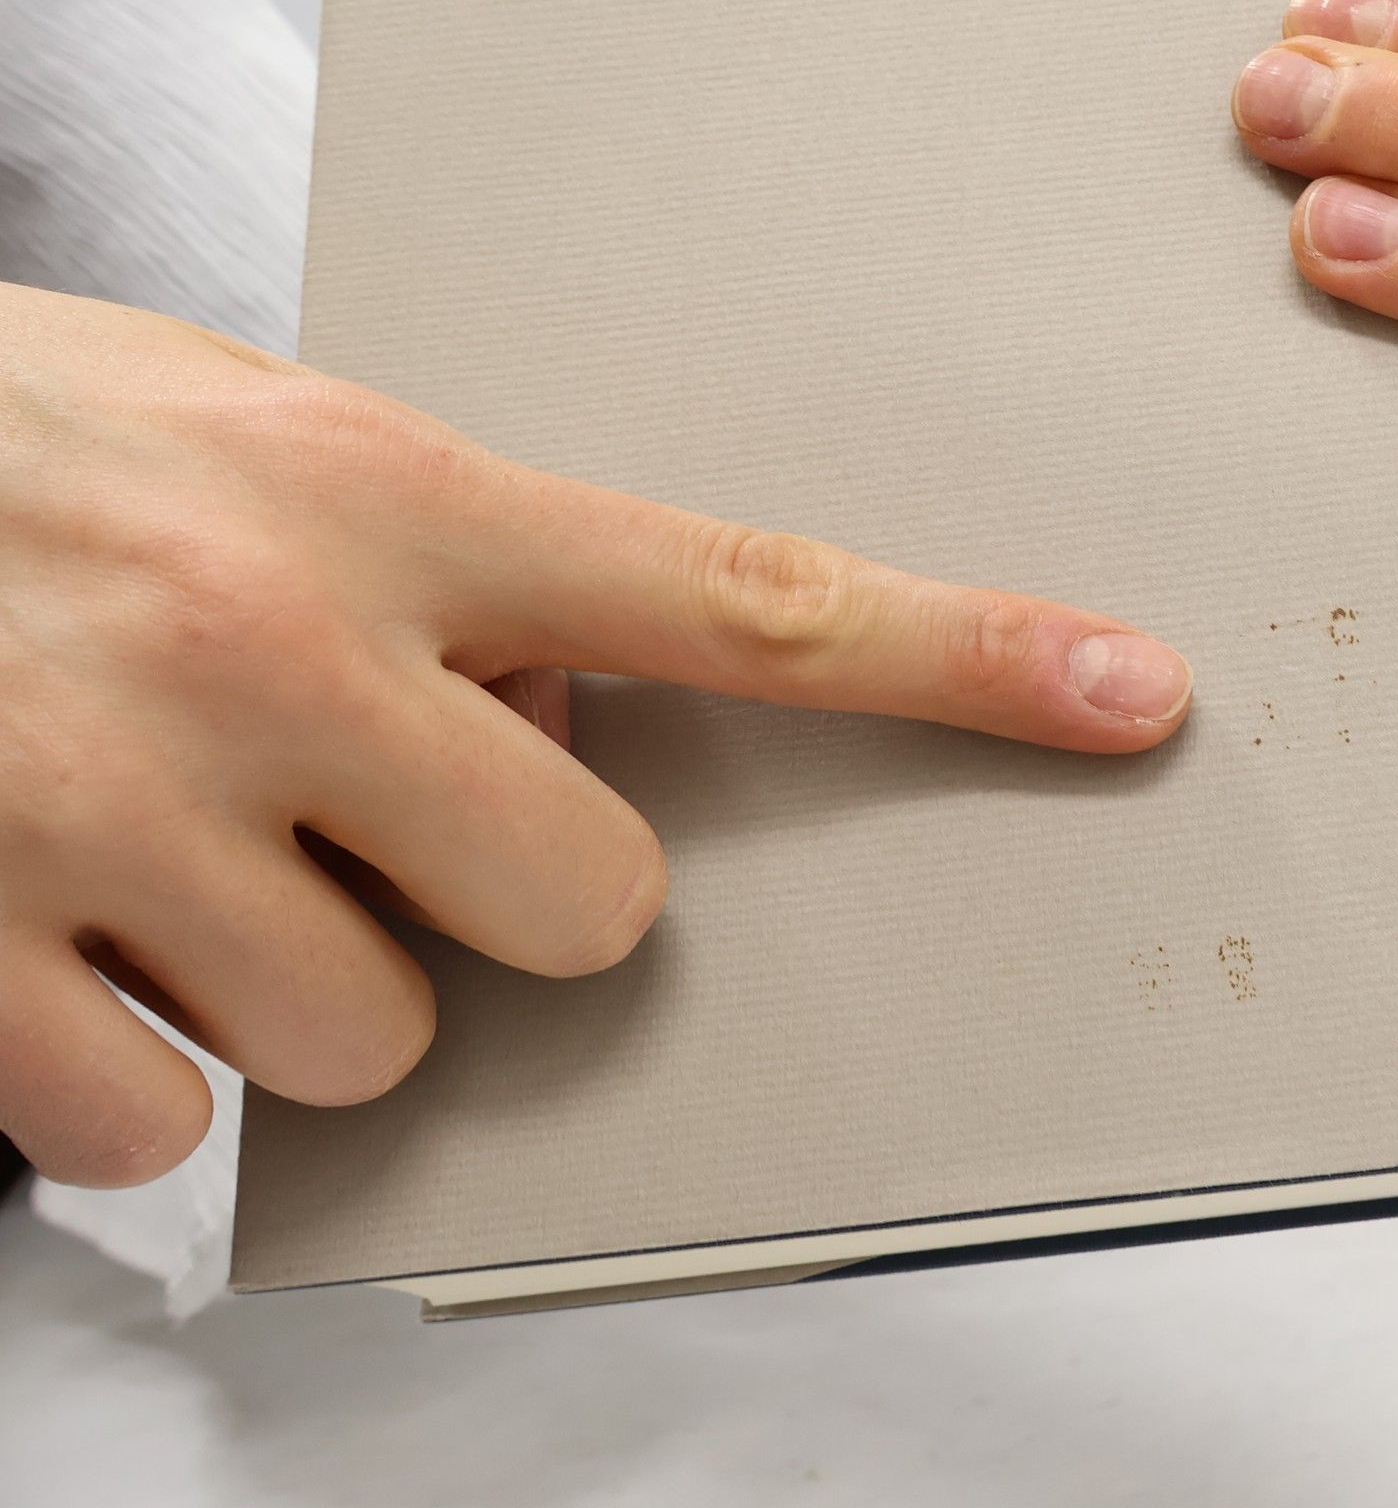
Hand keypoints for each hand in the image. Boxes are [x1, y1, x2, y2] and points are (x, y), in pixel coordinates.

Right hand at [0, 286, 1189, 1185]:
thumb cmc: (31, 443)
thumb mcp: (263, 441)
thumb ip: (454, 575)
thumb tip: (581, 711)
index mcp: (380, 494)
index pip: (745, 594)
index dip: (956, 654)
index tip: (1117, 688)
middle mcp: (270, 647)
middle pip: (587, 906)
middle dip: (512, 898)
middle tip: (384, 811)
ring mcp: (114, 812)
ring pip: (374, 1041)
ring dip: (307, 975)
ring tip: (175, 835)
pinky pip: (163, 1128)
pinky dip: (130, 1061)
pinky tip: (55, 920)